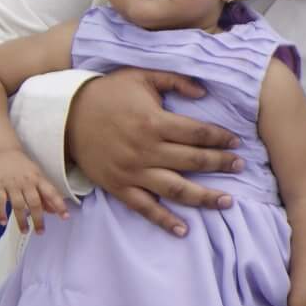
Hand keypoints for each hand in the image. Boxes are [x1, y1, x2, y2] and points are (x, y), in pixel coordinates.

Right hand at [0, 148, 67, 233]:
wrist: (2, 152)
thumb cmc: (22, 166)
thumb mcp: (37, 176)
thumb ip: (44, 193)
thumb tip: (53, 211)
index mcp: (39, 179)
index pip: (51, 193)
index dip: (59, 205)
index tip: (65, 217)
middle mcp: (26, 182)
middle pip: (34, 202)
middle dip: (38, 219)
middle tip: (40, 232)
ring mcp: (11, 184)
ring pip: (18, 205)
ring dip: (21, 220)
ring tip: (25, 231)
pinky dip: (0, 212)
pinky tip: (3, 222)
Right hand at [64, 67, 242, 237]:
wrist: (66, 115)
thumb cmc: (108, 93)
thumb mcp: (140, 75)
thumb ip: (174, 80)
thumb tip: (204, 92)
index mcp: (154, 122)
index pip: (198, 133)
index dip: (221, 138)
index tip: (236, 143)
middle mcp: (146, 150)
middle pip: (194, 161)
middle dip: (221, 164)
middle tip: (240, 166)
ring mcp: (133, 172)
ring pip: (176, 189)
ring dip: (204, 198)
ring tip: (227, 202)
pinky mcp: (119, 186)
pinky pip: (145, 208)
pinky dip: (164, 220)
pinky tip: (183, 230)